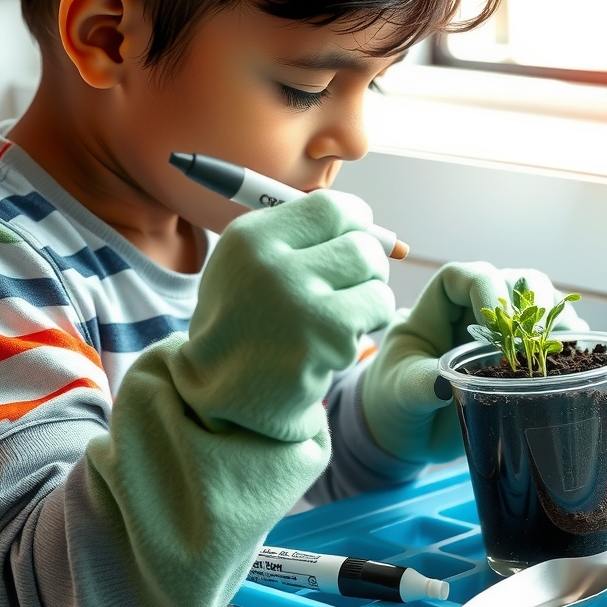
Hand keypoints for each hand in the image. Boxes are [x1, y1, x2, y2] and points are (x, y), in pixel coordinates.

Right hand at [176, 190, 395, 441]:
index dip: (354, 225)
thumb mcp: (252, 266)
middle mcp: (270, 265)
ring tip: (335, 321)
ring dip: (368, 302)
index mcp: (249, 238)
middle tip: (346, 291)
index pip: (332, 207)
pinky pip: (374, 317)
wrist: (220, 400)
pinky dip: (360, 333)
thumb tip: (386, 236)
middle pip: (361, 245)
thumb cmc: (246, 324)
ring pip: (376, 282)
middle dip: (366, 269)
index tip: (348, 244)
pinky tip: (326, 348)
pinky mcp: (323, 341)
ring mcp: (297, 304)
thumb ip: (307, 240)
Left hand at [361, 262, 586, 462]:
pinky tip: (577, 362)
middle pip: (514, 281)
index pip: (466, 277)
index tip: (496, 326)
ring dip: (557, 321)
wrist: (408, 434)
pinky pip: (555, 340)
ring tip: (564, 347)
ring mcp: (505, 333)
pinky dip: (571, 346)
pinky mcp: (525, 359)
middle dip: (532, 301)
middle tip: (536, 338)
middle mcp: (477, 312)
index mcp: (440, 307)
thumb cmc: (395, 401)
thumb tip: (444, 385)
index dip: (486, 289)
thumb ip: (419, 383)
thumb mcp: (400, 391)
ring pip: (542, 305)